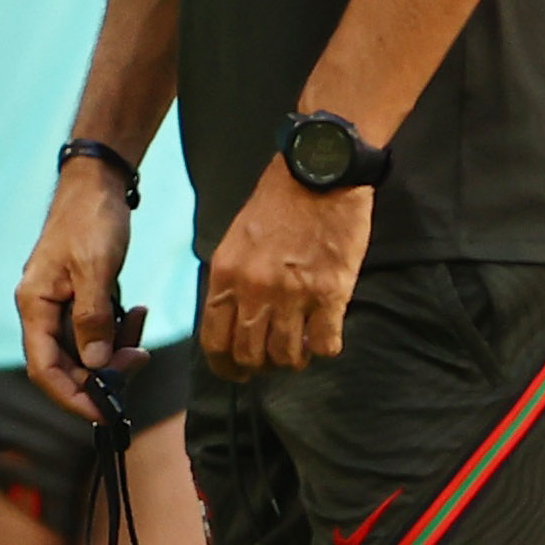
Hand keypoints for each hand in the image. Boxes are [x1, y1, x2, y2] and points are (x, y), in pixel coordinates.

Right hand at [16, 157, 134, 418]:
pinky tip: (138, 310)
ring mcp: (61, 304)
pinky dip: (118, 328)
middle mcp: (43, 309)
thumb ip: (92, 319)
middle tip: (139, 360)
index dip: (70, 396)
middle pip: (66, 364)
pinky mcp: (80, 297)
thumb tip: (96, 366)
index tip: (103, 411)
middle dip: (103, 371)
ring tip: (142, 327)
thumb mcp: (95, 268)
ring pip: (85, 348)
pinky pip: (97, 329)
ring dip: (115, 349)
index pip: (43, 368)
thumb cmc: (91, 219)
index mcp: (35, 304)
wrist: (98, 181)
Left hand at [199, 161, 371, 377]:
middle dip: (262, 365)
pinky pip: (325, 345)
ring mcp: (292, 294)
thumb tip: (234, 321)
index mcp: (225, 274)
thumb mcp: (238, 239)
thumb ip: (233, 280)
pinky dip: (326, 346)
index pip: (214, 342)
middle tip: (275, 357)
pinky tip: (326, 330)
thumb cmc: (278, 201)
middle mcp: (254, 290)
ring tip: (302, 343)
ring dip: (295, 358)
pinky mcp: (330, 293)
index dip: (226, 367)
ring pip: (287, 357)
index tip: (238, 373)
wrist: (319, 171)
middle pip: (250, 357)